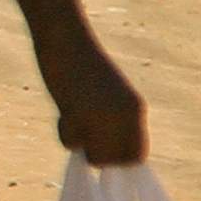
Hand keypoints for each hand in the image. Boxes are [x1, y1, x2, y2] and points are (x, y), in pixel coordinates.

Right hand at [39, 27, 145, 168]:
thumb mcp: (106, 94)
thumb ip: (112, 120)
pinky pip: (71, 143)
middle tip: (83, 133)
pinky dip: (63, 132)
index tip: (101, 152)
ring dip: (79, 143)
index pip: (137, 155)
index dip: (119, 159)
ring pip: (96, 158)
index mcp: (136, 109)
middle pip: (116, 162)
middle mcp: (126, 116)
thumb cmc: (80, 64)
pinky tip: (63, 108)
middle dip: (98, 155)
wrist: (65, 38)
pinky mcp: (81, 114)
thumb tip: (107, 154)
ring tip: (70, 115)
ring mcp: (104, 117)